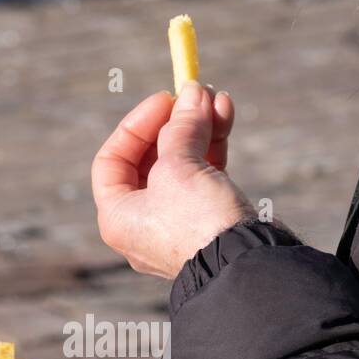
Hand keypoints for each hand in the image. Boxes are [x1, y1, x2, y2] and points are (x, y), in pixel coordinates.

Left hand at [92, 81, 254, 278]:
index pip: (112, 160)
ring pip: (182, 164)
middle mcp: (143, 224)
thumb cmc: (198, 222)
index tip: (165, 100)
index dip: (136, 125)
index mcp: (118, 217)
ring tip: (217, 99)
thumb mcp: (179, 166)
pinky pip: (204, 178)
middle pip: (151, 158)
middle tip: (195, 93)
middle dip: (174, 122)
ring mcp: (177, 225)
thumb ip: (181, 126)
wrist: (245, 266)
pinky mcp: (208, 222)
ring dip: (198, 128)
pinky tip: (225, 116)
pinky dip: (213, 148)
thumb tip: (192, 94)